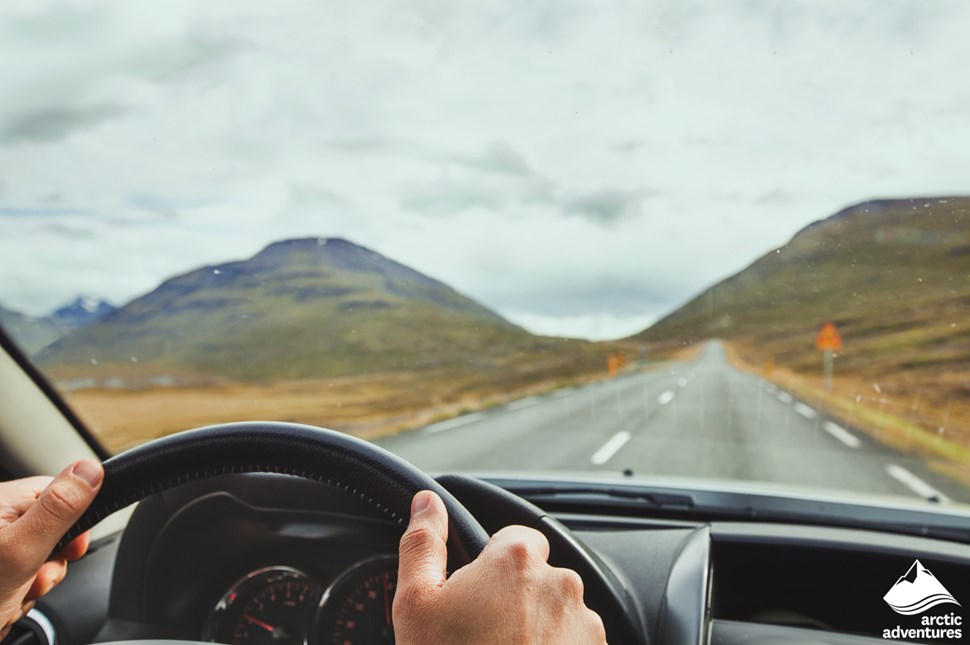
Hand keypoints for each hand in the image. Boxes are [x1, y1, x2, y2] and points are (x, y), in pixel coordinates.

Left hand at [0, 460, 102, 638]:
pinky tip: (3, 601)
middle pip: (51, 528)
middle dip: (50, 561)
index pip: (60, 492)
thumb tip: (90, 469)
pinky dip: (16, 593)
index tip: (72, 549)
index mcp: (0, 501)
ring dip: (32, 582)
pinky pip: (18, 575)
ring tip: (12, 595)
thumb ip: (59, 509)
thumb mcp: (22, 551)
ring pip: (35, 557)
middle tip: (33, 578)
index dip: (74, 523)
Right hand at [394, 490, 606, 644]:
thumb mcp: (416, 605)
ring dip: (536, 629)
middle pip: (537, 576)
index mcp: (516, 560)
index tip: (474, 594)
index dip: (490, 564)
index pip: (513, 537)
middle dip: (514, 599)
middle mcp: (561, 584)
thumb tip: (427, 504)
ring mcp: (585, 625)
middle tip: (480, 635)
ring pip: (557, 613)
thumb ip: (423, 544)